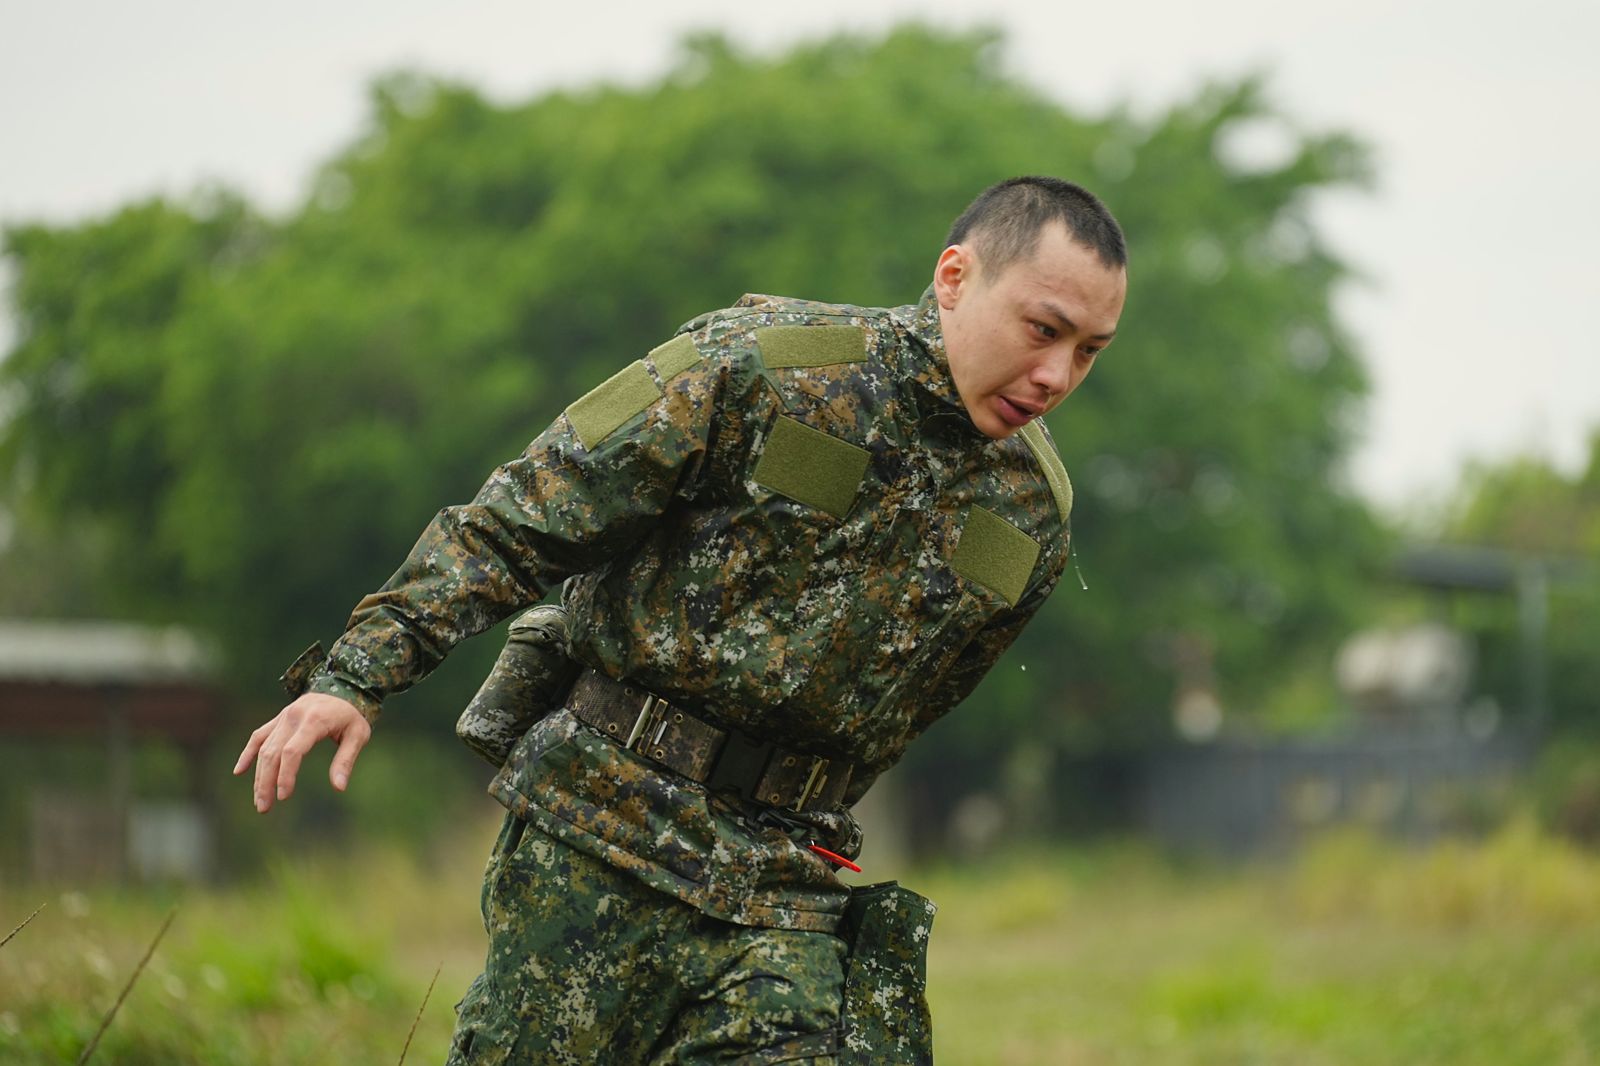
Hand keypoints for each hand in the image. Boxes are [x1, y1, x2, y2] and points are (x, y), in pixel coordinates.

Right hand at [232, 693, 371, 812]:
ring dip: (258, 775)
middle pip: (272, 752)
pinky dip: (247, 753)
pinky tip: (239, 771)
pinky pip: (258, 736)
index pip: (292, 751)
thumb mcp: (358, 735)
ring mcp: (283, 717)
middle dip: (266, 782)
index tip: (283, 796)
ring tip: (259, 800)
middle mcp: (293, 717)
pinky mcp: (278, 719)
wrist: (343, 686)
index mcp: (314, 720)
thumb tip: (339, 788)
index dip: (285, 775)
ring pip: (263, 748)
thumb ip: (346, 760)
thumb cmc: (352, 716)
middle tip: (264, 808)